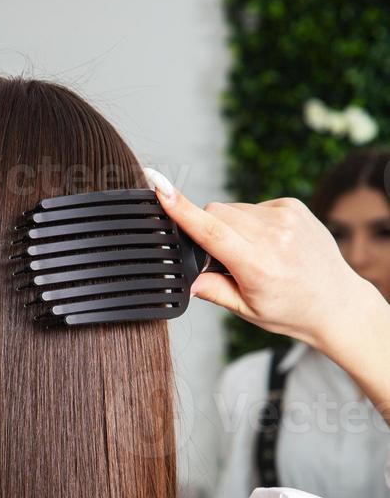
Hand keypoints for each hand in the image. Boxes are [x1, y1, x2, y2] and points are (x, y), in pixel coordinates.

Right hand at [154, 185, 364, 350]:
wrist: (337, 302)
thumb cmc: (291, 310)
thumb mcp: (248, 309)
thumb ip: (214, 291)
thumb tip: (188, 280)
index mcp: (257, 265)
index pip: (210, 231)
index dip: (181, 209)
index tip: (160, 187)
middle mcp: (273, 236)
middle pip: (216, 213)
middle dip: (208, 230)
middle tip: (226, 261)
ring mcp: (285, 217)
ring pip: (232, 209)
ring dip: (230, 227)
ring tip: (254, 254)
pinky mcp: (293, 205)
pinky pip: (252, 206)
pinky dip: (250, 222)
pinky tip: (268, 243)